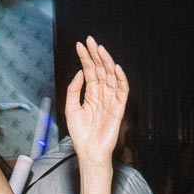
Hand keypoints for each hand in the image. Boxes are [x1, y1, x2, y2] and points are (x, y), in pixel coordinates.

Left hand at [65, 37, 129, 166]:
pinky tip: (115, 67)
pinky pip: (122, 91)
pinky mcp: (119, 109)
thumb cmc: (80, 134)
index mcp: (91, 94)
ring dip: (106, 62)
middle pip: (101, 70)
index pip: (90, 71)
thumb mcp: (71, 108)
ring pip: (111, 77)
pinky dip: (121, 79)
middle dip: (96, 55)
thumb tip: (81, 72)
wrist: (89, 152)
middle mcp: (102, 94)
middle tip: (91, 40)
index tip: (80, 45)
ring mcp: (111, 101)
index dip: (86, 58)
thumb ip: (74, 90)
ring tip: (100, 49)